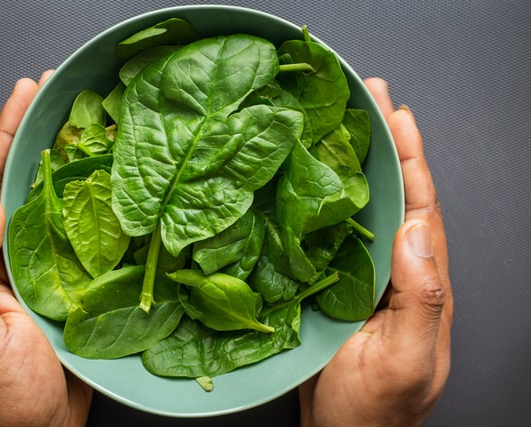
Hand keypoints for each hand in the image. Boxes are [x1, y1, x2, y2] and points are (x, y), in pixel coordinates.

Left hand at [0, 72, 92, 426]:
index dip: (4, 137)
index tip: (25, 95)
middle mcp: (12, 256)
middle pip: (23, 183)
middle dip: (37, 136)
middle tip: (61, 95)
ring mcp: (46, 270)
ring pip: (59, 205)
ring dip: (72, 164)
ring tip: (91, 126)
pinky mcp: (77, 286)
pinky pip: (88, 237)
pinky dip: (100, 208)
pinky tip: (116, 187)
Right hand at [299, 78, 452, 426]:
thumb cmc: (375, 411)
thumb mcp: (407, 360)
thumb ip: (423, 298)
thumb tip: (418, 230)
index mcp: (421, 281)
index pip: (420, 206)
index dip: (410, 157)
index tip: (396, 114)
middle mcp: (394, 269)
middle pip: (393, 195)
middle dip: (383, 143)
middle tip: (367, 98)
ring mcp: (362, 276)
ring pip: (360, 208)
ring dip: (351, 164)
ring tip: (337, 123)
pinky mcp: (332, 285)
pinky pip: (328, 234)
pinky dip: (320, 201)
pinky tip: (305, 180)